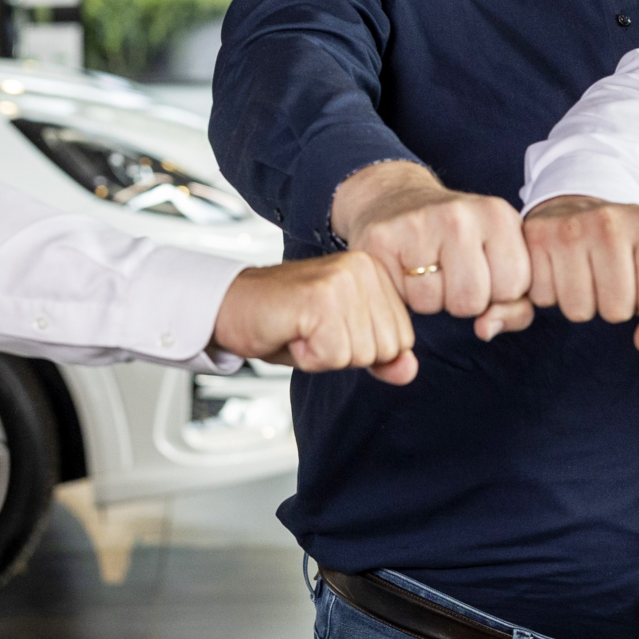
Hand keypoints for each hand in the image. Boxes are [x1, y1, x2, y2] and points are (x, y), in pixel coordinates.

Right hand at [210, 252, 417, 384]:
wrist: (229, 307)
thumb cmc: (282, 321)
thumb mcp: (341, 342)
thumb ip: (380, 355)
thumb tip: (409, 370)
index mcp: (374, 272)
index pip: (402, 339)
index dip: (360, 349)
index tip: (328, 330)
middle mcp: (363, 268)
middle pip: (386, 349)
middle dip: (345, 354)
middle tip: (311, 331)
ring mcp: (343, 280)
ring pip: (360, 355)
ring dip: (324, 355)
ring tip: (300, 329)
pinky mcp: (320, 296)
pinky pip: (333, 355)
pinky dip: (308, 357)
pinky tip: (291, 331)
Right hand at [331, 162, 532, 339]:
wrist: (398, 200)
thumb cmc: (459, 243)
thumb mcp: (500, 263)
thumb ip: (516, 308)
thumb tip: (485, 330)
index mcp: (499, 215)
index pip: (513, 288)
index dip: (497, 292)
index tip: (483, 270)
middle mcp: (460, 215)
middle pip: (471, 301)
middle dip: (462, 300)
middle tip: (450, 272)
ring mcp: (419, 223)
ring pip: (433, 304)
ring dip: (431, 299)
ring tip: (426, 269)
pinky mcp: (382, 237)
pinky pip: (401, 298)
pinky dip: (403, 294)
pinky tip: (404, 268)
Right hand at [519, 195, 638, 351]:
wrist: (582, 210)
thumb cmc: (632, 253)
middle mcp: (611, 222)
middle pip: (616, 311)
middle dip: (614, 305)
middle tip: (609, 276)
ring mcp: (570, 227)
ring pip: (578, 311)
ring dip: (582, 303)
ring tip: (585, 272)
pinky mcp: (536, 236)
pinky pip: (543, 299)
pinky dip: (552, 293)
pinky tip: (560, 268)